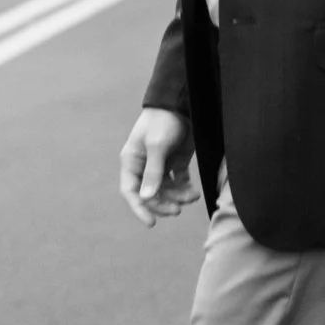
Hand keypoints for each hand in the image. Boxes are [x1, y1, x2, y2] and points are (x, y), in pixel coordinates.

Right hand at [119, 107, 198, 225]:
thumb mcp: (157, 145)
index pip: (131, 192)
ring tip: (192, 197)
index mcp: (132, 161)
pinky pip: (179, 183)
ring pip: (166, 191)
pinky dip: (185, 190)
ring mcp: (161, 165)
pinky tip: (194, 192)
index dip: (139, 209)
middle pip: (150, 195)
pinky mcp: (176, 162)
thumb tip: (146, 198)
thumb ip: (153, 172)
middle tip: (177, 210)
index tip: (152, 223)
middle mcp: (144, 166)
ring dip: (177, 198)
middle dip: (163, 204)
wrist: (182, 102)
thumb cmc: (164, 120)